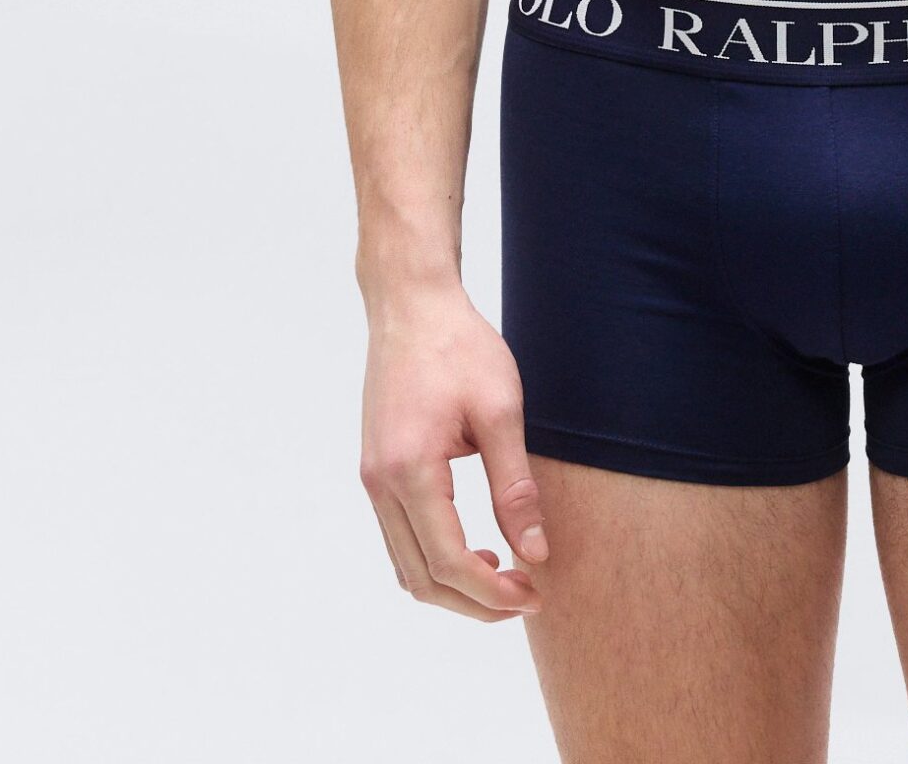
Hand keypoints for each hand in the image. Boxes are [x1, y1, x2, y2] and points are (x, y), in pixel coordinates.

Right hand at [358, 282, 550, 621]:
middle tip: (526, 595)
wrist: (412, 305)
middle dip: (474, 602)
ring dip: (453, 586)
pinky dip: (434, 559)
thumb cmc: (460, 347)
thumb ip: (515, 487)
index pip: (448, 561)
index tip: (535, 593)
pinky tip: (476, 548)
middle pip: (421, 578)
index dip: (492, 591)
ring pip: (406, 565)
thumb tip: (536, 552)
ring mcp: (372, 479)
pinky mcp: (375, 471)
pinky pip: (400, 538)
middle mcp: (380, 484)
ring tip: (506, 576)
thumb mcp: (500, 411)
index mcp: (409, 469)